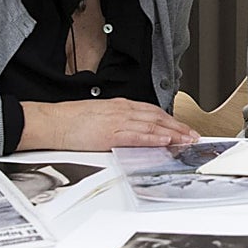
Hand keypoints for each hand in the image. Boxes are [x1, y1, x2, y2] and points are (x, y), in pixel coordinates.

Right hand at [17, 98, 199, 151]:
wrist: (53, 121)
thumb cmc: (72, 120)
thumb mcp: (101, 115)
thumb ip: (119, 120)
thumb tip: (134, 130)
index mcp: (120, 105)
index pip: (153, 111)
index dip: (171, 120)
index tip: (184, 128)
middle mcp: (122, 110)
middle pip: (158, 118)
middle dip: (179, 127)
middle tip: (194, 136)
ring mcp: (117, 121)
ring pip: (152, 126)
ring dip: (173, 134)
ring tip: (187, 141)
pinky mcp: (110, 134)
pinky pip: (137, 136)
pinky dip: (153, 138)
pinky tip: (165, 141)